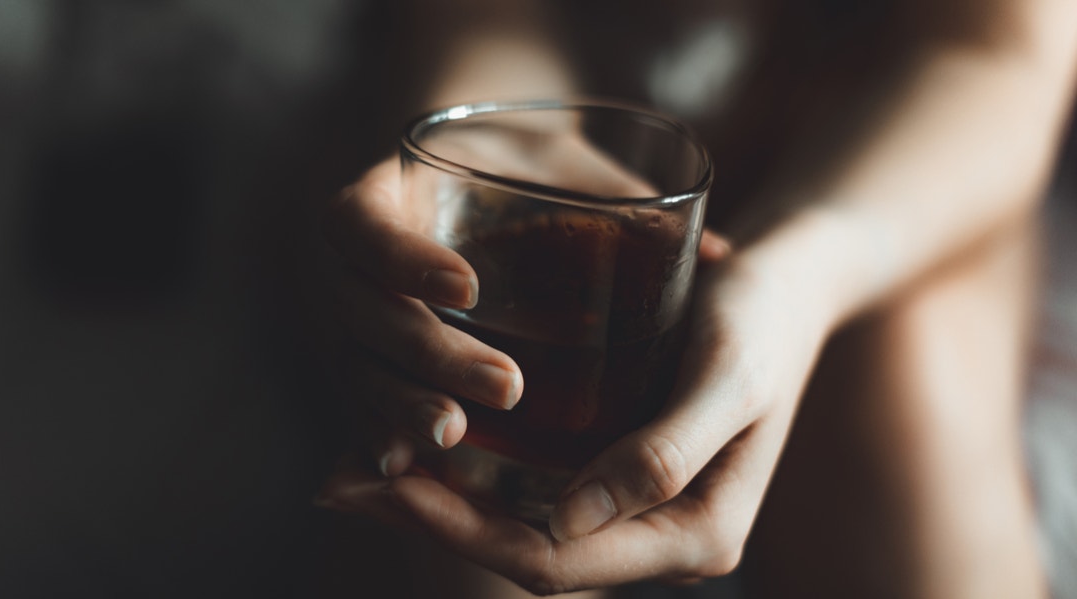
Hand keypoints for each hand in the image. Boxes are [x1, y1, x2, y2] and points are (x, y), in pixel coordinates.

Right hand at [313, 152, 732, 473]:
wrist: (491, 190)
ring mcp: (356, 317)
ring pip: (356, 366)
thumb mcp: (572, 174)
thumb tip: (722, 259)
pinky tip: (404, 466)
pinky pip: (359, 401)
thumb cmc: (534, 178)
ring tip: (455, 434)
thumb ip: (626, 208)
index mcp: (388, 195)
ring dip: (401, 404)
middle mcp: (355, 261)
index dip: (400, 255)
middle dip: (424, 351)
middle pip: (359, 310)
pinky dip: (378, 430)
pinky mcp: (371, 364)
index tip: (467, 282)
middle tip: (504, 383)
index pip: (360, 223)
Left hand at [315, 244, 830, 593]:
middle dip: (425, 519)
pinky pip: (528, 489)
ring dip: (434, 502)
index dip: (458, 530)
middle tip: (333, 480)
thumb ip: (665, 453)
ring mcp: (633, 508)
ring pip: (515, 526)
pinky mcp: (614, 469)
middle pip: (520, 551)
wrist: (791, 280)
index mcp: (692, 536)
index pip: (553, 558)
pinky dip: (466, 473)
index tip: (382, 479)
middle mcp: (658, 537)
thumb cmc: (764, 317)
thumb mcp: (728, 377)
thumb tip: (568, 520)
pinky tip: (415, 442)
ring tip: (350, 469)